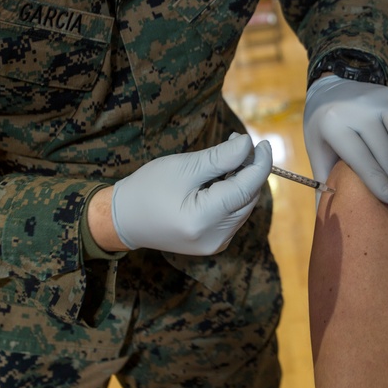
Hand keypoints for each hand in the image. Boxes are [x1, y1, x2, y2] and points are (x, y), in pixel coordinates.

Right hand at [109, 133, 271, 255]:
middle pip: (248, 198)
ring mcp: (215, 244)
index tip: (263, 142)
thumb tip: (249, 144)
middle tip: (238, 144)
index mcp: (203, 219)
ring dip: (242, 182)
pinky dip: (233, 196)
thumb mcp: (184, 167)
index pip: (247, 188)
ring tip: (228, 158)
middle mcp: (215, 237)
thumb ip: (220, 157)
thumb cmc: (148, 188)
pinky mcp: (214, 243)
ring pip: (244, 207)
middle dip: (250, 170)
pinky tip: (222, 180)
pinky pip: (234, 216)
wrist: (123, 219)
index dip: (259, 164)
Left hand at [304, 75, 387, 216]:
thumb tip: (326, 227)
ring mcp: (379, 97)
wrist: (331, 88)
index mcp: (333, 124)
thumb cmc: (324, 129)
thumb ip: (324, 184)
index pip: (360, 157)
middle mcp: (358, 108)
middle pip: (384, 147)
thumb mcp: (318, 153)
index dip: (377, 181)